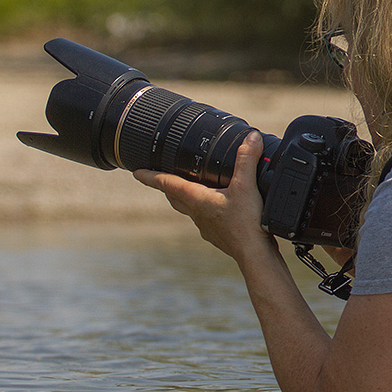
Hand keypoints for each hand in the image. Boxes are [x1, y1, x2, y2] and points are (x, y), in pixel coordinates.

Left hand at [134, 131, 274, 262]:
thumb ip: (247, 159)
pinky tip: (221, 208)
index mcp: (197, 199)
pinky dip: (206, 209)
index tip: (136, 172)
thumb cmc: (246, 223)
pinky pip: (205, 218)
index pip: (167, 184)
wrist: (254, 255)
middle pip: (175, 197)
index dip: (151, 176)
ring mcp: (205, 226)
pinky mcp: (217, 235)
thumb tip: (251, 136)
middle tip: (162, 177)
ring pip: (189, 208)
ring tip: (194, 188)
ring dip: (187, 198)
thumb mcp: (246, 186)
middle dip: (167, 186)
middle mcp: (196, 213)